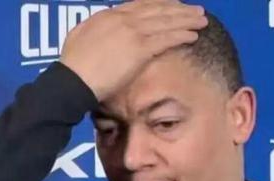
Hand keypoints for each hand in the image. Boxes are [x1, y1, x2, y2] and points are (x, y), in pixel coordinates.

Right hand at [60, 0, 207, 101]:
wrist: (73, 80)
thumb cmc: (72, 66)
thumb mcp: (80, 37)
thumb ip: (96, 29)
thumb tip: (103, 28)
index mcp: (108, 15)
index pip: (140, 5)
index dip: (160, 4)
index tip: (173, 4)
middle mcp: (122, 19)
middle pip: (157, 10)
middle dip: (178, 9)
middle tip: (194, 10)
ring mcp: (132, 32)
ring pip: (165, 22)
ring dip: (186, 20)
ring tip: (201, 20)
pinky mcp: (139, 49)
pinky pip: (165, 39)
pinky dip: (181, 35)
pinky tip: (193, 36)